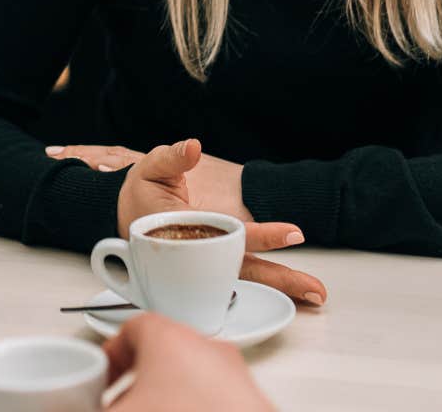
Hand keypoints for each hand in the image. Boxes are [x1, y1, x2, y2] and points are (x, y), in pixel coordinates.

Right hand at [52, 139, 327, 305]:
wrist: (126, 213)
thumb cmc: (141, 191)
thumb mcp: (150, 168)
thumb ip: (171, 158)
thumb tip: (193, 147)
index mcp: (184, 231)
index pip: (228, 236)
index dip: (261, 236)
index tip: (292, 234)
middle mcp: (200, 252)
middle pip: (243, 269)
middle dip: (279, 279)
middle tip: (315, 290)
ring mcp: (207, 260)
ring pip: (246, 275)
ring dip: (280, 284)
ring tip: (314, 294)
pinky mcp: (213, 259)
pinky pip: (242, 271)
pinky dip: (268, 280)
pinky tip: (294, 288)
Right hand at [103, 312, 274, 411]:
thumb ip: (94, 404)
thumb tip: (69, 410)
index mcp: (169, 338)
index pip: (132, 327)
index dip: (111, 353)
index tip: (101, 377)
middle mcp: (206, 348)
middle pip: (163, 350)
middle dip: (139, 377)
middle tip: (125, 402)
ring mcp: (235, 375)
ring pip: (192, 373)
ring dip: (170, 393)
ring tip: (155, 411)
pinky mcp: (253, 400)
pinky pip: (217, 395)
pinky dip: (198, 404)